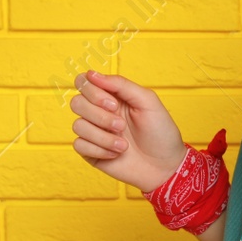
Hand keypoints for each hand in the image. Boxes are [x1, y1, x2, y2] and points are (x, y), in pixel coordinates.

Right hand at [69, 70, 188, 192]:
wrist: (165, 166)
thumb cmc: (160, 132)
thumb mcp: (147, 101)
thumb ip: (121, 85)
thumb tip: (92, 74)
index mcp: (112, 96)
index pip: (84, 82)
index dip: (92, 90)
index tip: (112, 103)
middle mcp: (99, 112)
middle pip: (76, 102)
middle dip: (99, 115)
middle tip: (121, 125)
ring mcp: (93, 132)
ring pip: (78, 125)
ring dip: (103, 136)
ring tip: (124, 144)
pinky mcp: (90, 151)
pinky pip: (79, 144)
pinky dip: (100, 149)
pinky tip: (116, 153)